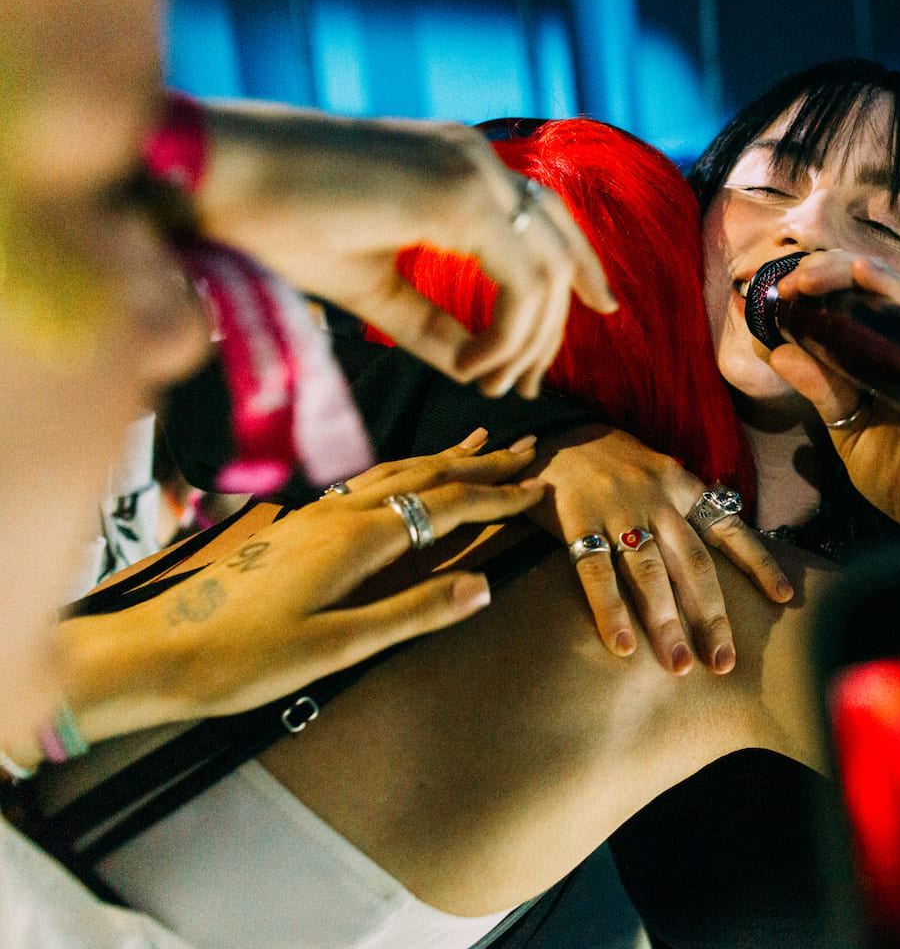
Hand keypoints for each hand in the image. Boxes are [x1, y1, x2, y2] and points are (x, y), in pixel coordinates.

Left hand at [57, 430, 545, 745]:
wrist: (158, 650)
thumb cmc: (244, 659)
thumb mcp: (338, 647)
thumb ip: (412, 612)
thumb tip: (483, 585)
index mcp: (357, 540)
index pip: (446, 507)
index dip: (497, 496)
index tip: (540, 487)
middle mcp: (338, 515)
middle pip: (424, 476)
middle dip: (479, 462)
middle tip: (526, 448)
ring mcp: (313, 516)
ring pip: (393, 473)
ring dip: (441, 458)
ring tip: (475, 442)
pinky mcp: (294, 527)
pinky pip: (365, 484)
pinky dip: (403, 472)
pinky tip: (402, 476)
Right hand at [195, 102, 616, 396]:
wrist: (217, 181)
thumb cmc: (278, 223)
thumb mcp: (376, 286)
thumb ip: (435, 323)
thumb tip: (485, 369)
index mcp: (460, 164)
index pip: (548, 220)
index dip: (578, 277)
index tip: (571, 338)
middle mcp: (476, 158)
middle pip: (557, 251)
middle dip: (549, 332)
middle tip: (521, 388)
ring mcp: (472, 170)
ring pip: (545, 274)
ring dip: (524, 344)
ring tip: (484, 383)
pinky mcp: (459, 196)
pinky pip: (520, 283)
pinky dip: (505, 337)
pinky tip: (469, 369)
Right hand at [524, 425, 791, 674]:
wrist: (553, 430)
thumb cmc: (609, 461)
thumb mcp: (658, 472)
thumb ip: (682, 507)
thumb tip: (713, 550)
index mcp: (681, 487)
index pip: (729, 528)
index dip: (759, 563)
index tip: (784, 598)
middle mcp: (657, 500)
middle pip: (693, 564)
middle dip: (712, 616)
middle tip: (723, 663)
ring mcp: (618, 510)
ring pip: (650, 574)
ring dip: (666, 623)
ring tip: (678, 666)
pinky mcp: (577, 520)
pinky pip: (596, 572)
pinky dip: (611, 611)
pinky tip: (623, 647)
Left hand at [767, 251, 899, 534]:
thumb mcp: (848, 430)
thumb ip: (820, 390)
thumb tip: (777, 349)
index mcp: (884, 358)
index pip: (851, 303)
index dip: (815, 287)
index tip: (773, 292)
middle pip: (876, 287)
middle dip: (830, 272)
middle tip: (792, 282)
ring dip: (859, 276)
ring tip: (815, 277)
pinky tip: (873, 286)